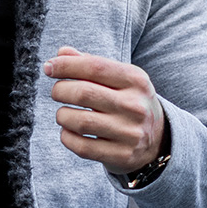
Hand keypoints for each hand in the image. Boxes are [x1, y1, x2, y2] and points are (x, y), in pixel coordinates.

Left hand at [44, 46, 165, 174]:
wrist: (158, 140)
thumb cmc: (128, 102)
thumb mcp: (119, 79)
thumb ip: (90, 63)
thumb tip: (61, 52)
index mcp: (136, 80)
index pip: (94, 66)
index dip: (66, 65)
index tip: (49, 67)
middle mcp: (135, 106)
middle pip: (83, 93)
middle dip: (60, 90)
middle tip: (57, 92)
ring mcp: (130, 133)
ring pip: (80, 122)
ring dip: (62, 116)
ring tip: (63, 114)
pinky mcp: (122, 155)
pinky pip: (82, 147)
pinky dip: (67, 137)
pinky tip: (68, 131)